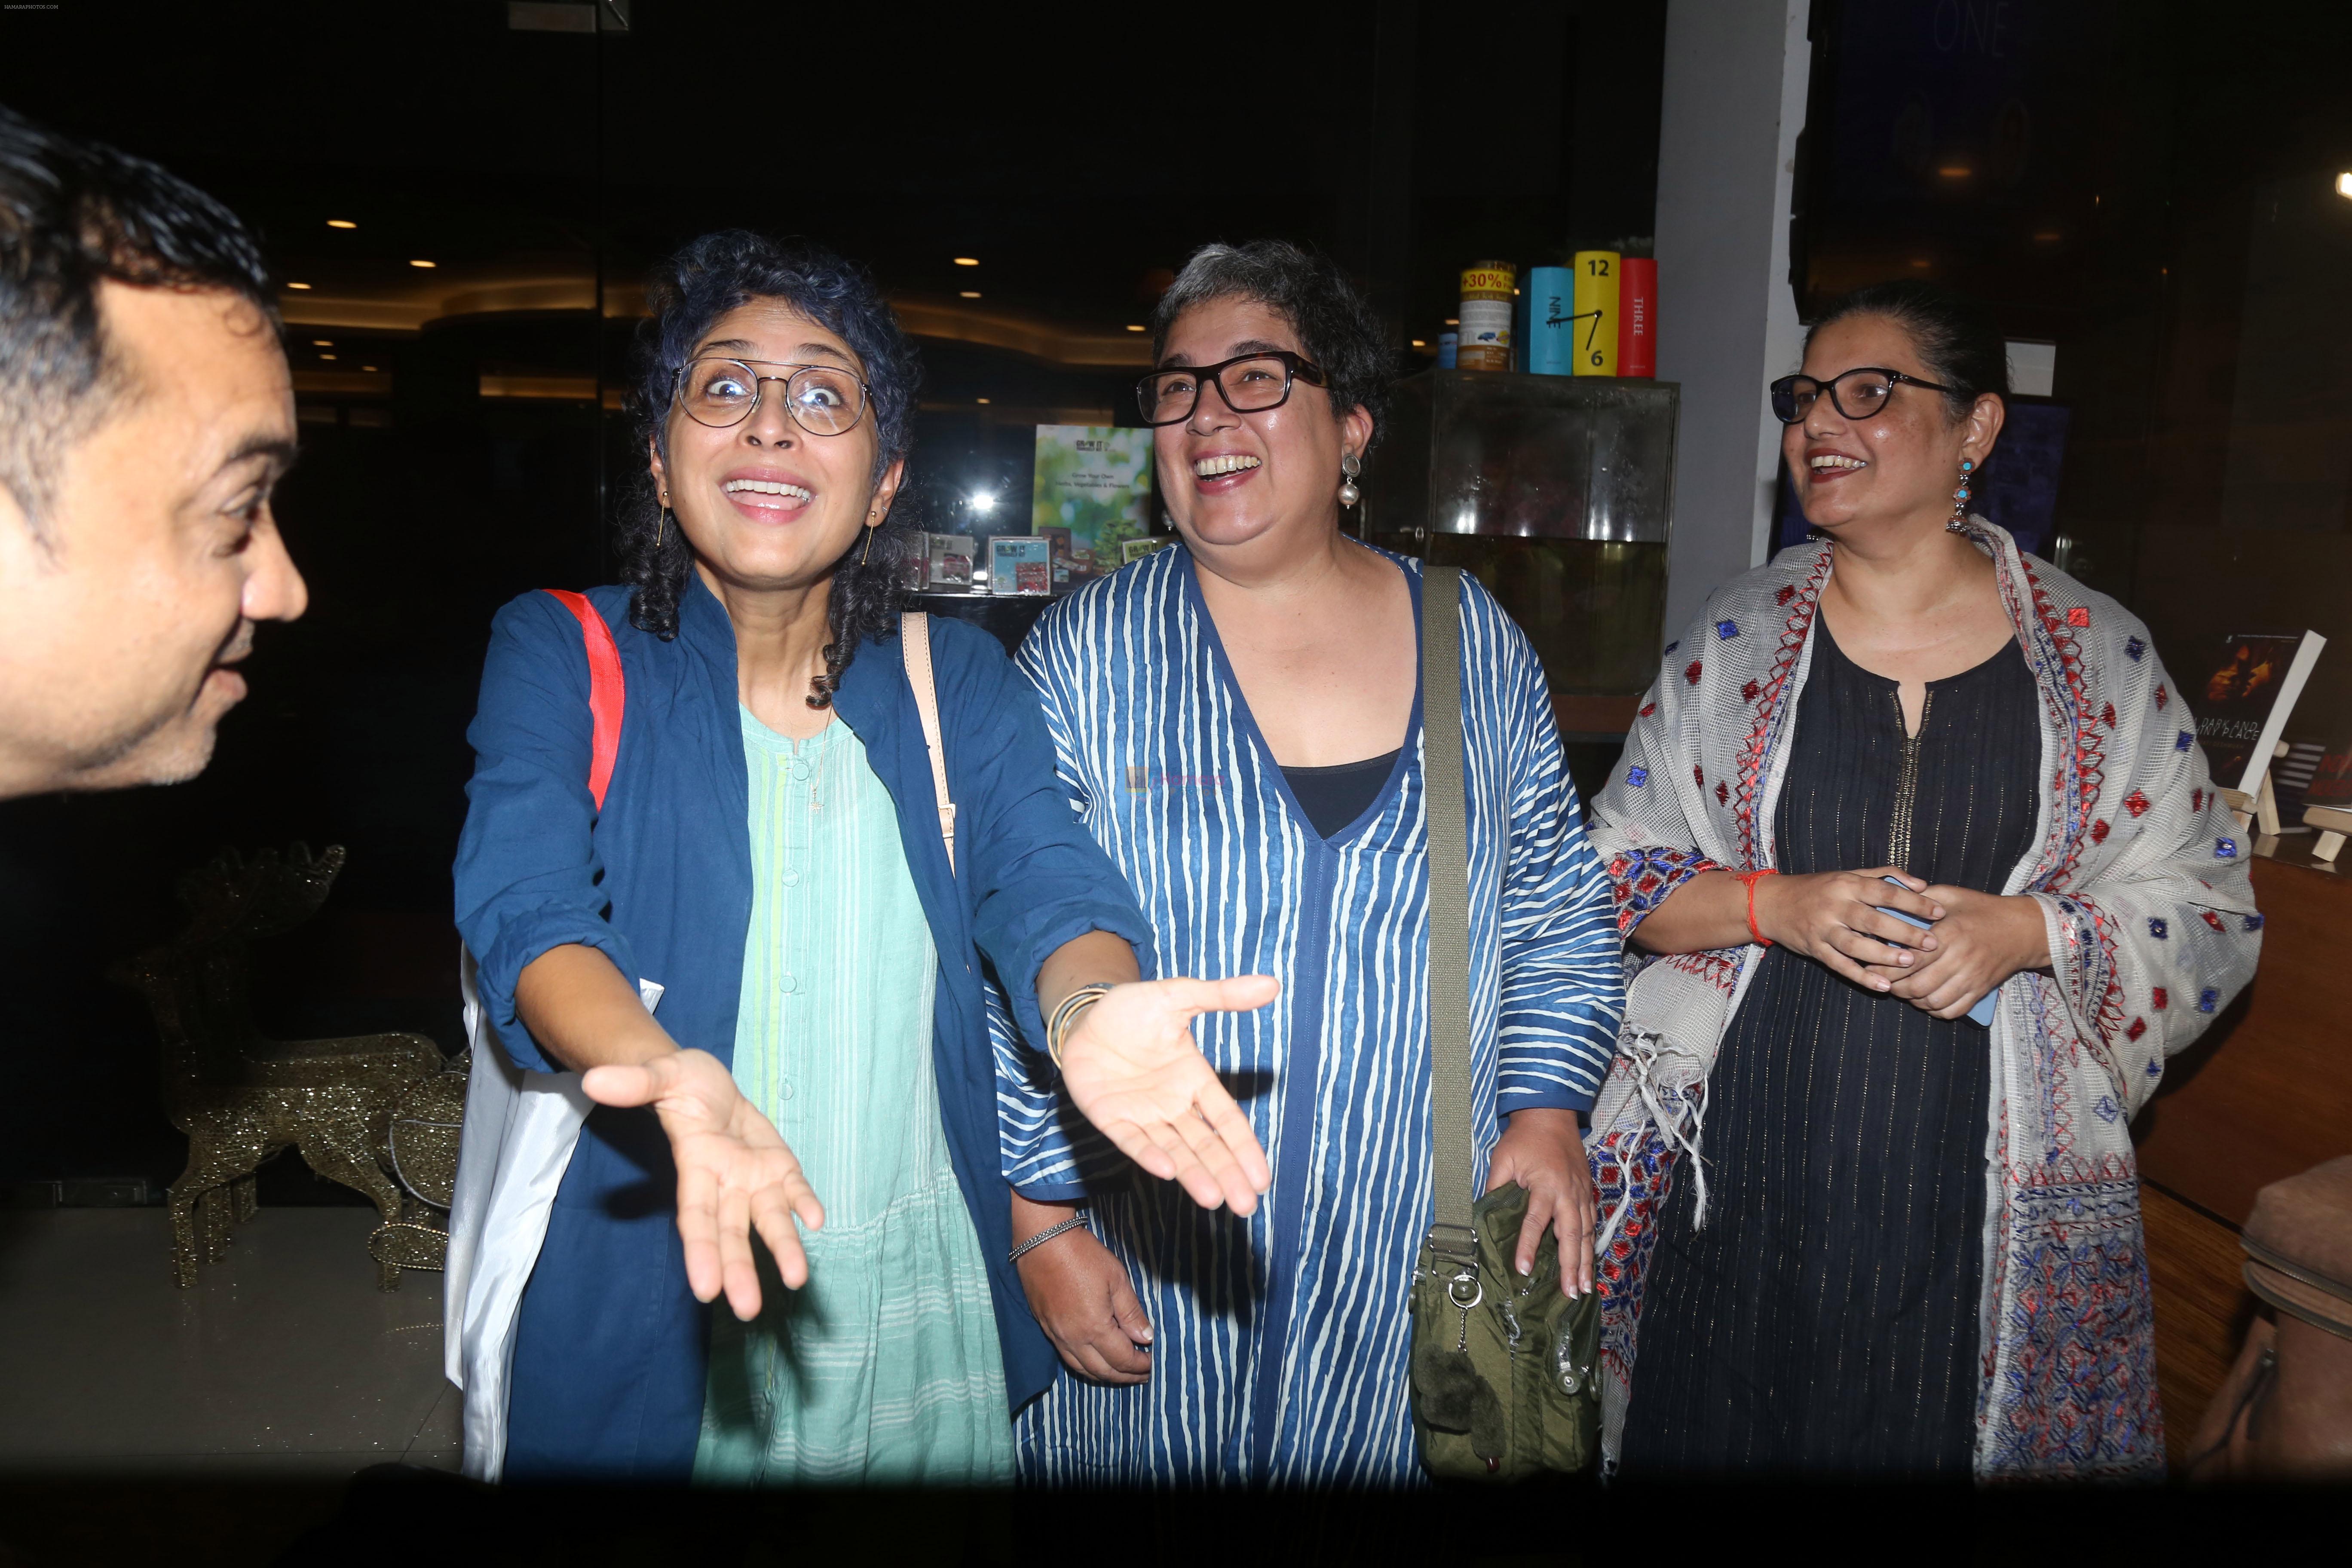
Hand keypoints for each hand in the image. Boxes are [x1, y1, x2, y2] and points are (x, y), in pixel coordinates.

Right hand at [580, 1048, 824, 1321]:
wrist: (704, 1080)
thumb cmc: (678, 1081)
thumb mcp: (660, 1073)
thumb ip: (635, 1083)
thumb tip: (595, 1080)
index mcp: (694, 1167)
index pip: (696, 1217)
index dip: (701, 1251)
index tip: (706, 1290)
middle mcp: (723, 1182)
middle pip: (731, 1231)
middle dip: (739, 1269)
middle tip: (747, 1309)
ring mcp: (752, 1177)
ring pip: (767, 1217)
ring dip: (782, 1248)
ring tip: (797, 1279)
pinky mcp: (776, 1165)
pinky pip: (792, 1187)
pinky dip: (804, 1203)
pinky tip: (817, 1221)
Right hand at [1012, 1197, 1151, 1384]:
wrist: (1042, 1241)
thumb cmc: (1083, 1256)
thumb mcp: (1116, 1279)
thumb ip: (1131, 1312)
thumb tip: (1145, 1338)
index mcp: (1095, 1328)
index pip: (1122, 1359)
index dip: (1140, 1365)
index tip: (1153, 1364)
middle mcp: (1073, 1339)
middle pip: (1102, 1371)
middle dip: (1125, 1376)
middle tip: (1141, 1375)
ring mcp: (1056, 1335)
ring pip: (1082, 1369)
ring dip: (1104, 1375)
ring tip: (1120, 1373)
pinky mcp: (1045, 1327)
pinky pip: (1066, 1358)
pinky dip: (1084, 1366)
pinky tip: (1093, 1361)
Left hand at [1058, 975, 1278, 1215]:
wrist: (1086, 1014)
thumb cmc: (1136, 1010)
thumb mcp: (1180, 996)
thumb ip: (1222, 995)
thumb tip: (1272, 984)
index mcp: (1194, 1081)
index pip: (1226, 1120)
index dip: (1244, 1147)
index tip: (1262, 1178)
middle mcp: (1172, 1105)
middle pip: (1205, 1145)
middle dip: (1225, 1174)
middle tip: (1246, 1205)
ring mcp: (1142, 1114)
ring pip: (1173, 1150)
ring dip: (1192, 1174)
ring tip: (1213, 1199)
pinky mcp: (1110, 1117)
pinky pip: (1132, 1139)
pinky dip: (1148, 1154)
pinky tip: (1166, 1171)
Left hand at [1485, 1108, 1595, 1297]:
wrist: (1551, 1115)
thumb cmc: (1523, 1138)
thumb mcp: (1502, 1159)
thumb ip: (1495, 1188)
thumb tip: (1483, 1217)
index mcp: (1546, 1185)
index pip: (1535, 1222)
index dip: (1528, 1246)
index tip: (1523, 1270)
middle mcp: (1568, 1193)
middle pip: (1571, 1235)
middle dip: (1571, 1266)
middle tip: (1571, 1293)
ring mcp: (1582, 1194)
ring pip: (1587, 1233)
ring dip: (1586, 1261)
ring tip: (1584, 1288)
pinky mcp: (1587, 1193)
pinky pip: (1592, 1223)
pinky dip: (1591, 1245)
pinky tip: (1589, 1263)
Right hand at [1754, 866, 1946, 992]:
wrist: (1773, 903)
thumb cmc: (1818, 888)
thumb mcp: (1849, 874)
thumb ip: (1886, 875)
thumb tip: (1922, 884)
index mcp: (1847, 884)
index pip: (1886, 891)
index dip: (1914, 902)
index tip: (1939, 912)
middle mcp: (1835, 905)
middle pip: (1874, 920)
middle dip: (1905, 932)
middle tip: (1932, 943)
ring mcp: (1823, 929)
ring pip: (1856, 945)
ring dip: (1884, 955)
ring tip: (1909, 962)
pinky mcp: (1814, 949)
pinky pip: (1840, 965)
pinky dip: (1861, 977)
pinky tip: (1883, 986)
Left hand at [1863, 885, 2049, 1019]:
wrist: (2024, 929)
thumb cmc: (1982, 909)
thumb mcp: (1951, 895)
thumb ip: (1921, 899)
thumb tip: (1890, 900)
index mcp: (1949, 934)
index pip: (1910, 959)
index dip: (1886, 967)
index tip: (1871, 967)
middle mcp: (1960, 959)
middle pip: (1917, 985)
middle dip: (1894, 987)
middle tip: (1882, 981)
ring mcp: (1972, 978)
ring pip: (1933, 1001)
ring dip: (1912, 1000)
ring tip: (1900, 990)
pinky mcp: (1980, 991)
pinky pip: (1952, 1010)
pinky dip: (1934, 1010)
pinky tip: (1923, 1001)